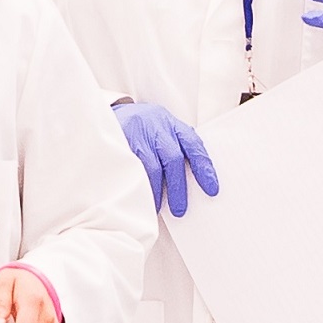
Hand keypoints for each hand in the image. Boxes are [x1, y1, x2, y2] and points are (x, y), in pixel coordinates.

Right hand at [114, 101, 218, 216]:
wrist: (110, 112)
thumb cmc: (144, 129)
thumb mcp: (162, 130)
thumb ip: (176, 148)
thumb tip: (193, 182)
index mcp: (173, 124)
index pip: (194, 145)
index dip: (204, 168)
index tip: (212, 190)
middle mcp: (158, 126)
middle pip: (173, 158)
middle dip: (178, 187)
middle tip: (180, 210)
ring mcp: (138, 133)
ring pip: (152, 166)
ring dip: (156, 191)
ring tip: (157, 207)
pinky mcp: (120, 141)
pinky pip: (132, 168)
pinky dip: (138, 184)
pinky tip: (139, 196)